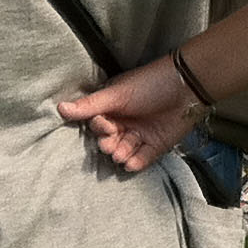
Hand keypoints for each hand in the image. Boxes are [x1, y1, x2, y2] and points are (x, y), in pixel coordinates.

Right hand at [58, 56, 202, 174]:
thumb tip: (59, 107)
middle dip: (108, 144)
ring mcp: (140, 136)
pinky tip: (132, 162)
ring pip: (122, 153)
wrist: (188, 86)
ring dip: (120, 154)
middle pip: (108, 142)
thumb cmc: (151, 83)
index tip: (105, 124)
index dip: (99, 127)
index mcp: (114, 109)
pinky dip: (134, 164)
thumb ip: (90, 105)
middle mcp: (125, 124)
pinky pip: (140, 161)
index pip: (98, 125)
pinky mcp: (155, 147)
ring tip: (123, 150)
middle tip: (112, 141)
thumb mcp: (118, 93)